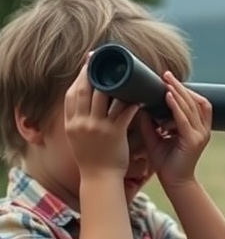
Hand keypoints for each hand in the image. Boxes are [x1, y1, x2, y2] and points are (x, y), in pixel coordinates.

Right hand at [64, 61, 140, 175]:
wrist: (99, 178)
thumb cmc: (90, 158)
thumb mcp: (75, 137)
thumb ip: (76, 119)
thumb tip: (81, 101)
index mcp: (71, 123)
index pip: (71, 94)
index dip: (79, 77)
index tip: (87, 63)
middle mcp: (82, 123)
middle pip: (86, 90)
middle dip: (95, 72)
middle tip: (104, 60)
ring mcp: (98, 128)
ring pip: (105, 97)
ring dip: (115, 83)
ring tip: (123, 72)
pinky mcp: (114, 133)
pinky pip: (124, 112)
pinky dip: (132, 101)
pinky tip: (139, 94)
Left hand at [139, 72, 210, 188]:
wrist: (175, 184)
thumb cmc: (166, 163)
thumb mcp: (156, 139)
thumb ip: (150, 123)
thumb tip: (139, 106)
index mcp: (196, 127)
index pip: (193, 102)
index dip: (183, 89)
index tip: (167, 78)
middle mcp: (202, 129)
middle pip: (193, 100)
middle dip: (179, 86)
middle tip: (166, 74)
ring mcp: (200, 134)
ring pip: (190, 107)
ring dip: (178, 92)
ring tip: (167, 81)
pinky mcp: (194, 141)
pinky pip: (185, 119)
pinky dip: (176, 107)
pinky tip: (168, 97)